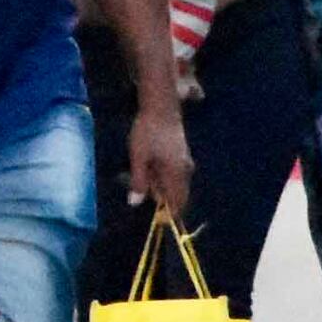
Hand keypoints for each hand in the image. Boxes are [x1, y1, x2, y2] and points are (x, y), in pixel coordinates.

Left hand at [125, 98, 195, 223]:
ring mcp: (185, 162)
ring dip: (158, 184)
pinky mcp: (181, 155)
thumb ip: (138, 181)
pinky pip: (174, 173)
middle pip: (176, 195)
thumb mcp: (138, 157)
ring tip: (143, 168)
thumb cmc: (148, 132)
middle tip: (141, 181)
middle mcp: (185, 171)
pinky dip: (161, 174)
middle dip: (159, 196)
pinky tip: (148, 162)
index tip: (152, 214)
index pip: (177, 204)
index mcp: (177, 174)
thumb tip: (135, 203)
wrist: (161, 106)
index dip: (166, 213)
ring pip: (174, 184)